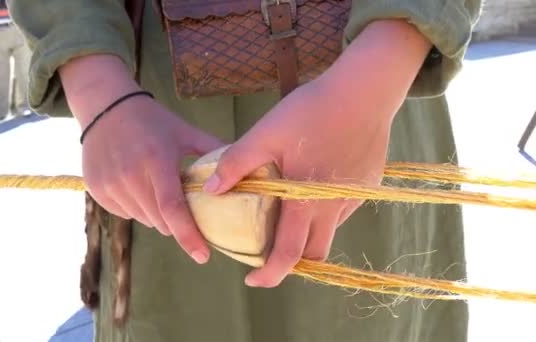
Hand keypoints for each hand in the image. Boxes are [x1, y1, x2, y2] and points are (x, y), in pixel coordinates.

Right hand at [59, 55, 223, 263]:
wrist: (105, 108)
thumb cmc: (153, 121)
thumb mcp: (185, 132)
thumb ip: (214, 150)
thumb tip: (245, 167)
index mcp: (157, 161)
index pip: (173, 209)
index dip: (189, 236)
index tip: (203, 256)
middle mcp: (131, 175)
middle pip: (160, 221)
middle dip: (177, 222)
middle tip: (184, 206)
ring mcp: (110, 184)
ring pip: (143, 220)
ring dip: (156, 215)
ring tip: (158, 188)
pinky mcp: (97, 189)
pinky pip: (125, 213)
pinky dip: (137, 208)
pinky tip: (137, 185)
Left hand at [203, 19, 432, 286]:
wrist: (365, 91)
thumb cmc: (313, 110)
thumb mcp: (266, 133)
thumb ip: (237, 163)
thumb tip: (210, 190)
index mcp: (306, 201)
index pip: (288, 254)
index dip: (269, 274)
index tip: (252, 280)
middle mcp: (334, 207)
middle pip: (314, 255)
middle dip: (290, 263)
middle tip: (268, 254)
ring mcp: (354, 197)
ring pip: (329, 232)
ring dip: (307, 236)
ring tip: (286, 218)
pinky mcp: (367, 185)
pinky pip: (342, 210)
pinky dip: (323, 213)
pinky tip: (311, 189)